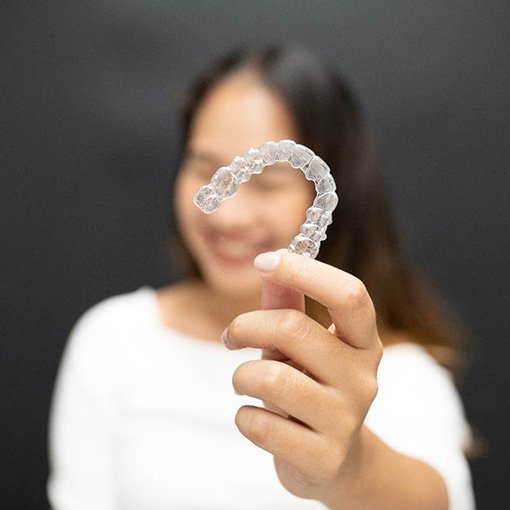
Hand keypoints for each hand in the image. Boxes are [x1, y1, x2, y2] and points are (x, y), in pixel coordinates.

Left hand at [222, 249, 382, 505]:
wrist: (334, 460)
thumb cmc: (311, 386)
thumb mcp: (302, 343)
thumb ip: (287, 303)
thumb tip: (269, 261)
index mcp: (363, 342)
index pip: (349, 294)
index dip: (304, 271)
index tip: (264, 261)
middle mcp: (363, 378)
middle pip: (293, 329)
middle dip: (246, 326)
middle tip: (231, 336)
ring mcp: (346, 420)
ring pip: (269, 378)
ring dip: (241, 376)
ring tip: (244, 382)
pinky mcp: (323, 458)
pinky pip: (259, 425)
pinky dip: (243, 416)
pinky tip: (254, 418)